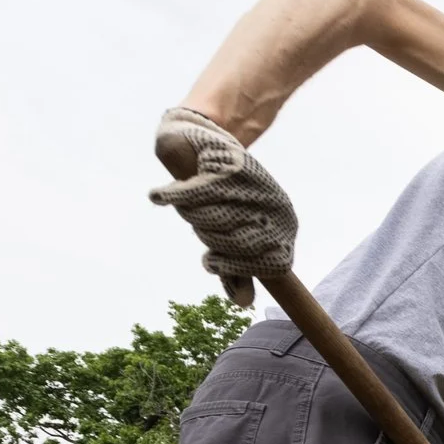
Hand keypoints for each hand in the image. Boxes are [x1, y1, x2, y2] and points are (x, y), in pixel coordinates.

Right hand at [148, 107, 297, 307]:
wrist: (206, 141)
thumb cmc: (222, 196)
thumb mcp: (234, 233)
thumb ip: (238, 268)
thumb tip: (244, 303)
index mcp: (284, 227)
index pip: (268, 267)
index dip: (233, 267)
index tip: (213, 258)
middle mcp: (276, 207)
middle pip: (233, 246)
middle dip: (209, 238)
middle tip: (203, 220)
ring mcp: (253, 187)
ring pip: (210, 221)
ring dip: (191, 213)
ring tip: (193, 198)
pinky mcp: (225, 167)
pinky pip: (191, 195)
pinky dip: (172, 195)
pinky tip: (159, 195)